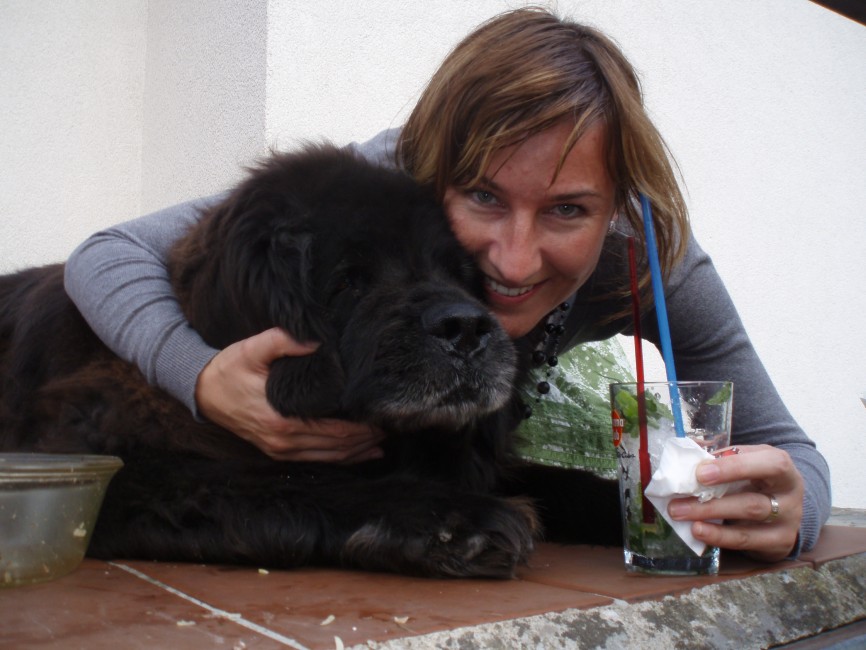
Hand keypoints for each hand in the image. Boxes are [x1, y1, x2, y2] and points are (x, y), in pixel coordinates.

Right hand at [195, 327, 384, 462]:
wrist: (203, 392)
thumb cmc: (230, 369)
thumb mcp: (252, 349)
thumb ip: (283, 341)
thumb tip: (316, 340)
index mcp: (281, 419)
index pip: (334, 429)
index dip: (362, 426)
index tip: (383, 415)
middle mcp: (284, 441)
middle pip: (338, 446)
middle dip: (367, 438)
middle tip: (392, 425)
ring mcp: (281, 450)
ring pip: (331, 457)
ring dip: (359, 450)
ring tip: (383, 439)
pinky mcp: (279, 452)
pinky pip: (317, 459)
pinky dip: (343, 458)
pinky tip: (362, 452)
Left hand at [667, 444, 803, 561]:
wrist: (786, 507)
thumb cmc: (757, 477)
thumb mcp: (748, 460)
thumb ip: (723, 457)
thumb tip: (687, 453)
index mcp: (782, 467)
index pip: (769, 465)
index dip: (735, 468)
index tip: (700, 473)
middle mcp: (790, 496)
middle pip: (754, 503)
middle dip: (712, 504)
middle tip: (677, 502)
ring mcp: (787, 523)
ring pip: (747, 526)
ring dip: (710, 520)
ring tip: (680, 515)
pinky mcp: (779, 543)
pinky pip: (746, 542)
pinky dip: (719, 537)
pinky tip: (698, 531)